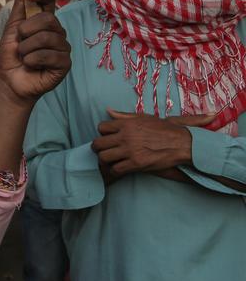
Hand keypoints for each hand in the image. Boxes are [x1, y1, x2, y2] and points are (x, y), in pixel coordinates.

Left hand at [0, 0, 71, 104]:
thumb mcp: (12, 28)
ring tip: (24, 56)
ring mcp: (62, 48)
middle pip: (48, 19)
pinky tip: (31, 65)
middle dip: (27, 30)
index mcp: (44, 21)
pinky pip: (49, 55)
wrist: (8, 81)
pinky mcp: (65, 64)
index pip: (50, 0)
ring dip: (27, 48)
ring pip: (47, 38)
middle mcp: (57, 32)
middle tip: (20, 41)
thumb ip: (20, 6)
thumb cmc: (11, 55)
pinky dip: (33, 60)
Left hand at [91, 110, 212, 182]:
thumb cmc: (164, 129)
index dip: (103, 133)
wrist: (182, 143)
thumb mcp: (144, 117)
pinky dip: (115, 170)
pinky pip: (116, 169)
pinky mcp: (137, 163)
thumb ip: (124, 116)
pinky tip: (119, 168)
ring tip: (110, 160)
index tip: (108, 137)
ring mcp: (130, 150)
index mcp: (126, 124)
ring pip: (104, 157)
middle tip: (104, 150)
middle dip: (98, 148)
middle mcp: (125, 136)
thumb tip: (108, 110)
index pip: (101, 127)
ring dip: (105, 160)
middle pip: (98, 143)